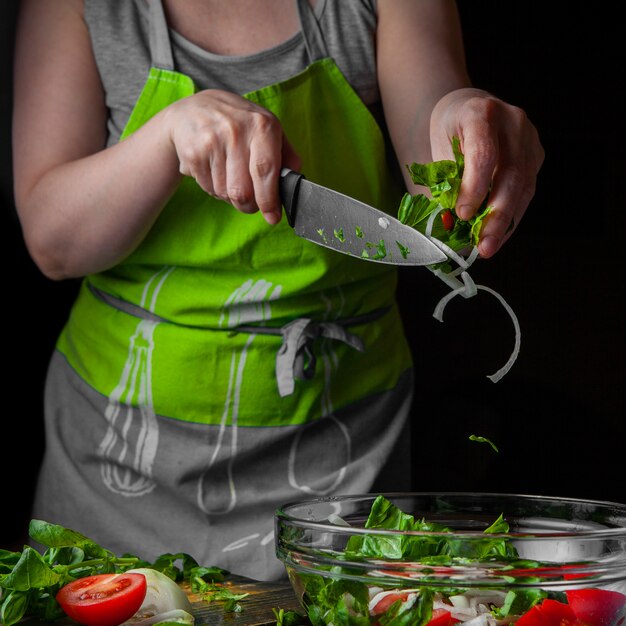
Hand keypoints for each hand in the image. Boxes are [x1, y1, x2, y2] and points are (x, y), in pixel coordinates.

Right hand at [164, 90, 300, 224]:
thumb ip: (285, 155)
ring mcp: (212, 142)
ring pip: (225, 194)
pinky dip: (214, 188)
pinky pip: (208, 189)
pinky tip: (215, 170)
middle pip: (243, 191)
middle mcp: (236, 132)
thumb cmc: (237, 123)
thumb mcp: (266, 128)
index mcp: (261, 125)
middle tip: (251, 202)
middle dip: (249, 205)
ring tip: (229, 176)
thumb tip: (293, 182)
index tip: (272, 217)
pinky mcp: (193, 154)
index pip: (266, 170)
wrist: (191, 111)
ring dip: (230, 195)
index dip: (269, 200)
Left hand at [430, 88, 543, 257]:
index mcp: (480, 113)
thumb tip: (450, 223)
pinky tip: (497, 236)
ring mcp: (529, 138)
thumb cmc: (451, 130)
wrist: (470, 108)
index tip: (463, 214)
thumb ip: (446, 181)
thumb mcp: (440, 149)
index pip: (483, 153)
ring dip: (506, 222)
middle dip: (496, 215)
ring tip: (489, 247)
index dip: (475, 187)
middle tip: (483, 246)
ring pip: (524, 186)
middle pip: (511, 174)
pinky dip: (511, 217)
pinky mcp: (536, 155)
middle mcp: (512, 122)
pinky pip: (527, 191)